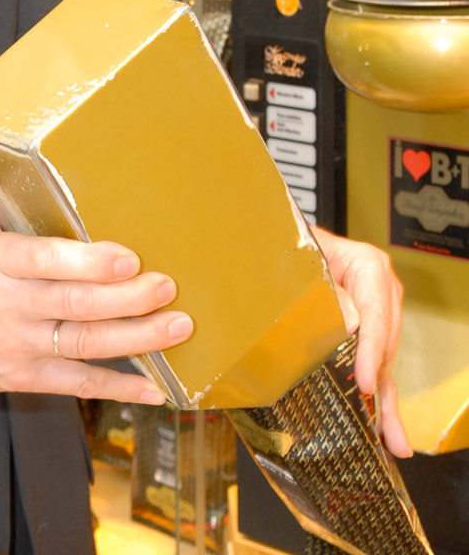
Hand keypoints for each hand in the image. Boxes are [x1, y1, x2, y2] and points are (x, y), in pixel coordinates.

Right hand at [0, 208, 193, 404]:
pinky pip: (78, 386)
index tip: (128, 258)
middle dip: (127, 299)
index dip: (88, 263)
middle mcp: (8, 307)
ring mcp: (19, 347)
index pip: (44, 261)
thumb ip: (14, 217)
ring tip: (177, 327)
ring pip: (85, 346)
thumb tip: (58, 189)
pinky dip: (119, 389)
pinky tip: (154, 389)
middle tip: (166, 286)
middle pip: (75, 305)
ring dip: (137, 340)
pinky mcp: (25, 378)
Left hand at [312, 226, 411, 457]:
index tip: (366, 382)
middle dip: (379, 383)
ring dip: (386, 402)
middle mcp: (381, 291)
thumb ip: (324, 288)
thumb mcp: (304, 261)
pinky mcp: (367, 331)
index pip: (376, 314)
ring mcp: (378, 312)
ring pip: (384, 359)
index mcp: (369, 267)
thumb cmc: (294, 249)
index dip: (372, 351)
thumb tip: (350, 322)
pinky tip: (387, 430)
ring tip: (393, 442)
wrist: (292, 244)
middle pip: (385, 341)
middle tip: (378, 425)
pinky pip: (376, 363)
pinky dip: (380, 397)